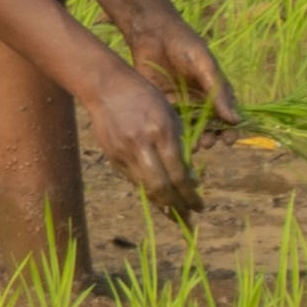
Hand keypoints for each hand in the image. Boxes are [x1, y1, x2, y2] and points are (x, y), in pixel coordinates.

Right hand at [81, 62, 198, 220]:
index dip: (190, 195)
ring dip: (161, 204)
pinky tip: (156, 194)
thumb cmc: (145, 96)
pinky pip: (133, 179)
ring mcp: (123, 152)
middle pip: (160, 187)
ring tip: (173, 214)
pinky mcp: (112, 156)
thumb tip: (187, 177)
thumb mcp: (169, 116)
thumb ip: (179, 145)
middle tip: (187, 219)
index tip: (199, 206)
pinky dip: (147, 188)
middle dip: (176, 207)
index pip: (179, 174)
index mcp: (161, 132)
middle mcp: (142, 145)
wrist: (106, 87)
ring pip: (144, 187)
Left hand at [83, 0, 241, 136]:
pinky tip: (173, 140)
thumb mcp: (205, 65)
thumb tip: (235, 119)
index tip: (229, 140)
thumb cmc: (185, 45)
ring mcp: (182, 104)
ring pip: (190, 128)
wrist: (153, 34)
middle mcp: (201, 102)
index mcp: (216, 92)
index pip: (229, 116)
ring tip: (192, 145)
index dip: (231, 130)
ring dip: (192, 139)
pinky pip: (170, 122)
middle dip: (211, 138)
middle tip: (208, 143)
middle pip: (210, 127)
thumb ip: (218, 91)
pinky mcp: (164, 104)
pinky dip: (173, 133)